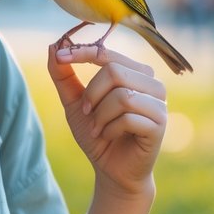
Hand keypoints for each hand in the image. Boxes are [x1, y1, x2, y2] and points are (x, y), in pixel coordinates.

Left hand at [47, 41, 166, 196]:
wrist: (111, 169)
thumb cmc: (96, 132)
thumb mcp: (74, 102)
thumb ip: (64, 75)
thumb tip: (54, 45)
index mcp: (134, 72)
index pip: (107, 53)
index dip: (82, 53)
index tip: (59, 57)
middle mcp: (151, 83)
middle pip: (114, 71)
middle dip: (92, 94)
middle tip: (86, 112)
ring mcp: (159, 103)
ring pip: (122, 95)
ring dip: (100, 115)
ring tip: (98, 128)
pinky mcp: (159, 124)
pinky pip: (129, 118)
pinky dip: (110, 128)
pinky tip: (109, 136)